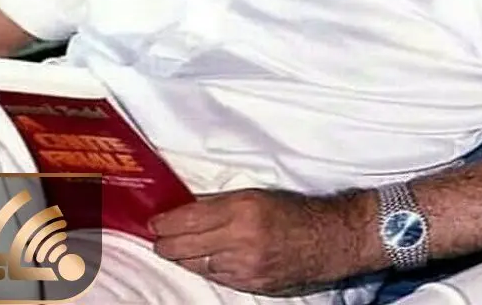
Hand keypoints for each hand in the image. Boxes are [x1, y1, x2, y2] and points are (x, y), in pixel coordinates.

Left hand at [149, 188, 371, 294]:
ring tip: (179, 249)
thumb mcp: (256, 195)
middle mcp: (240, 241)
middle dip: (165, 244)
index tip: (153, 222)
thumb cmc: (293, 210)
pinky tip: (206, 260)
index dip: (164, 224)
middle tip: (158, 238)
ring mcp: (245, 268)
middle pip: (184, 249)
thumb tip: (185, 206)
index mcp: (241, 211)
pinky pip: (217, 278)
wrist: (328, 240)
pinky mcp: (251, 285)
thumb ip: (219, 202)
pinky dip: (208, 268)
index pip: (187, 221)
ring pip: (197, 266)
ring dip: (186, 258)